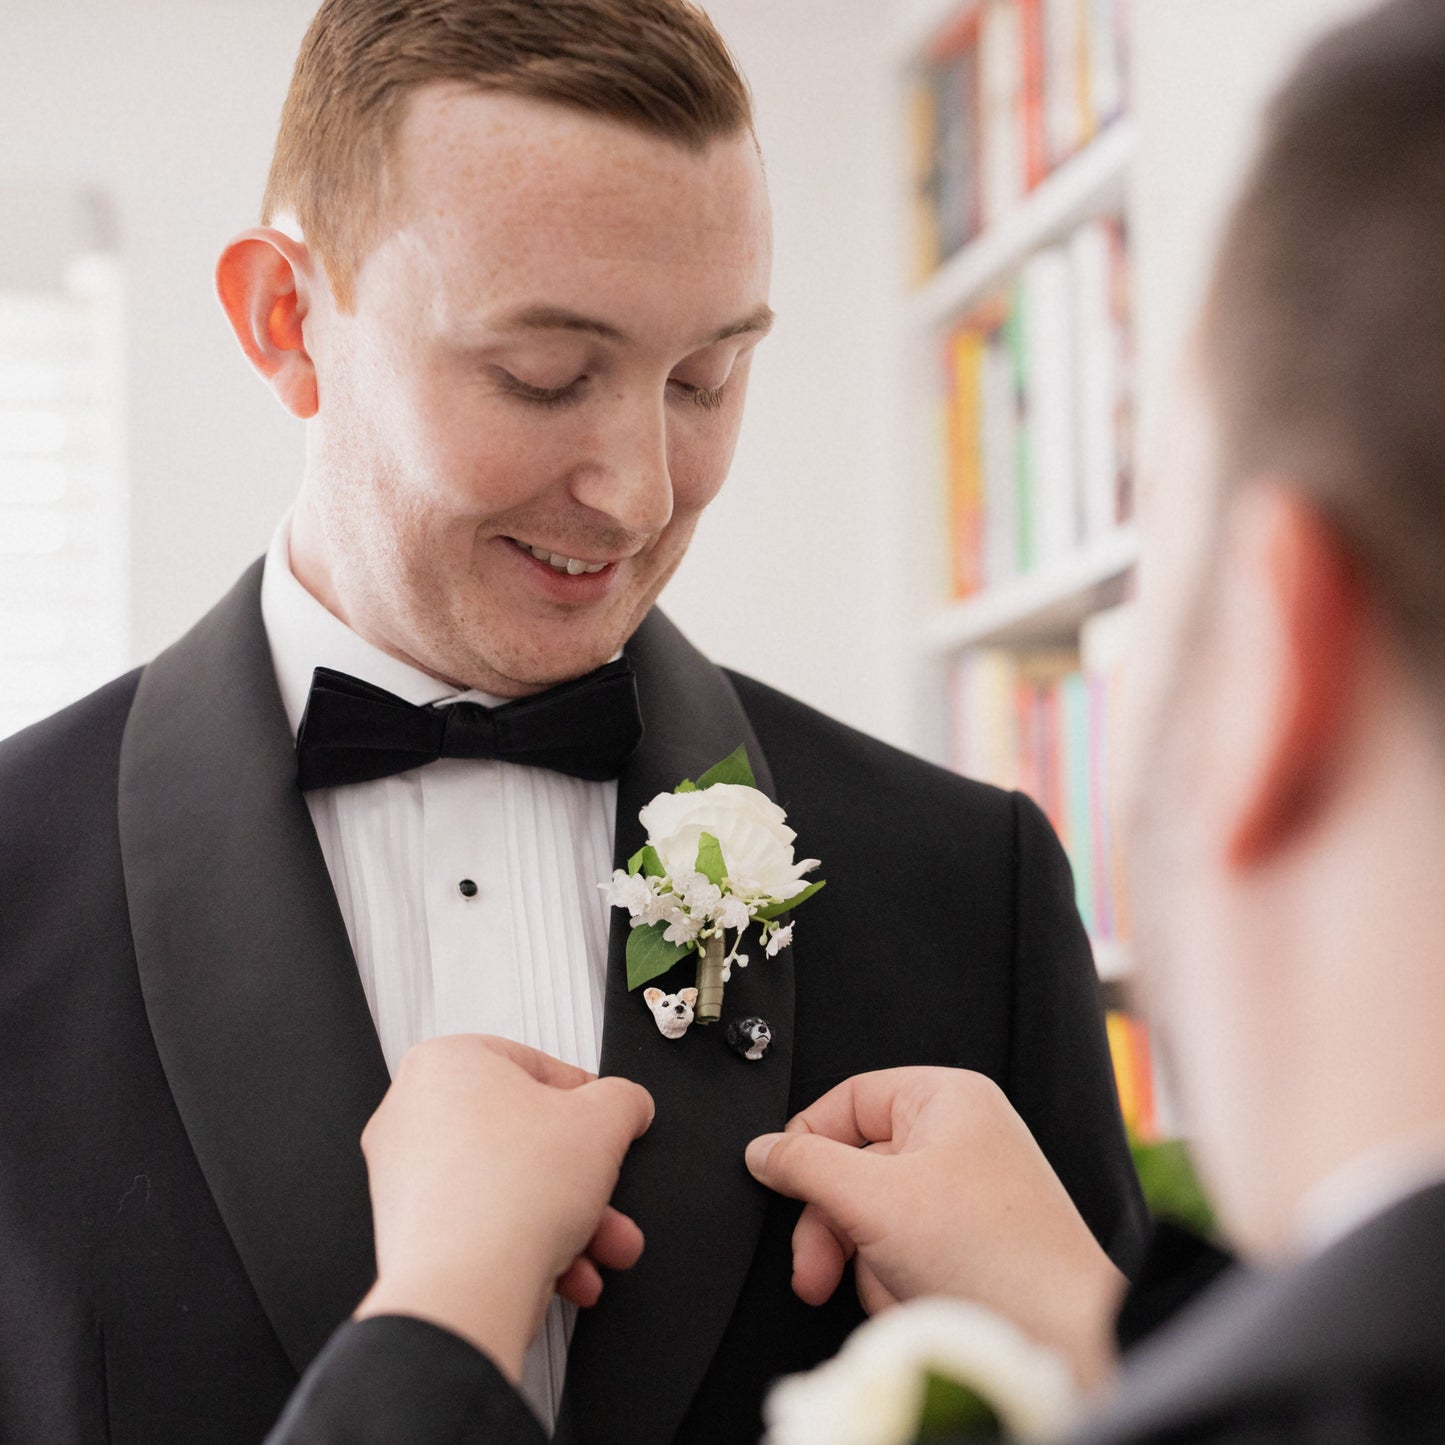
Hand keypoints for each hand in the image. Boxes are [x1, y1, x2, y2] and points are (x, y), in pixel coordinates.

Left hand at [354, 1035, 653, 1382]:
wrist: (463, 1291)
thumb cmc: (509, 1194)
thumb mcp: (602, 1121)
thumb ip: (623, 1099)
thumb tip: (626, 1105)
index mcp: (447, 1063)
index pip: (534, 1066)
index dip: (585, 1100)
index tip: (607, 1122)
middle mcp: (413, 1113)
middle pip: (525, 1137)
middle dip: (582, 1178)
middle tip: (609, 1193)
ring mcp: (404, 1177)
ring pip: (509, 1187)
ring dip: (568, 1219)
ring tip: (604, 1245)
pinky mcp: (407, 1233)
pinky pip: (483, 1226)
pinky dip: (528, 1245)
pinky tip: (570, 1271)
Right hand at [745, 1067, 1123, 1387]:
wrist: (1065, 1339)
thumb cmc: (993, 1255)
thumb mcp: (873, 1200)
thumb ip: (806, 1166)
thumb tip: (762, 1150)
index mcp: (945, 1098)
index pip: (847, 1100)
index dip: (806, 1143)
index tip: (778, 1182)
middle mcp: (958, 1134)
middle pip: (854, 1164)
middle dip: (831, 1226)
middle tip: (813, 1270)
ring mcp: (964, 1188)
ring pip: (873, 1214)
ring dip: (866, 1260)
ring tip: (891, 1290)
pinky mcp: (968, 1239)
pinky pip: (902, 1248)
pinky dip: (896, 1279)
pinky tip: (915, 1302)